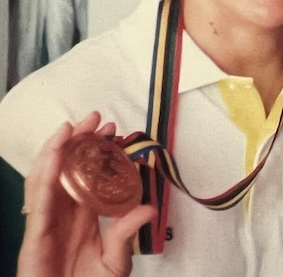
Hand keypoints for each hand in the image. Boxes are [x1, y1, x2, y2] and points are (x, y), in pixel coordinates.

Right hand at [17, 111, 155, 276]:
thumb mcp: (115, 261)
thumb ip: (126, 234)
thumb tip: (149, 209)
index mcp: (81, 216)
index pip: (87, 175)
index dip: (96, 152)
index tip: (112, 132)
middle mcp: (61, 214)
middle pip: (65, 170)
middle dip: (78, 141)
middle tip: (96, 119)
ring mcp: (45, 223)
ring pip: (46, 177)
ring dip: (59, 149)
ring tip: (74, 127)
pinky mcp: (34, 236)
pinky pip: (38, 200)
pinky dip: (45, 174)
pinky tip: (55, 155)